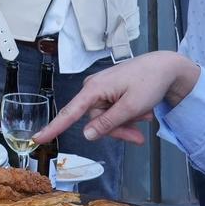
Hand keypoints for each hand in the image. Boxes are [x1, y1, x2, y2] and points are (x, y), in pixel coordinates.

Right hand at [36, 52, 196, 146]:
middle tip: (138, 136)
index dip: (53, 128)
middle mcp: (93, 88)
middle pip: (95, 121)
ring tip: (146, 117)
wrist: (166, 66)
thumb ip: (108, 123)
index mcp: (94, 89)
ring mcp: (101, 90)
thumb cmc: (150, 82)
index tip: (37, 139)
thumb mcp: (131, 107)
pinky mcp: (109, 92)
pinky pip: (112, 112)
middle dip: (117, 130)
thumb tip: (87, 135)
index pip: (69, 112)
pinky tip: (142, 113)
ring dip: (126, 123)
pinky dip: (127, 116)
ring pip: (106, 119)